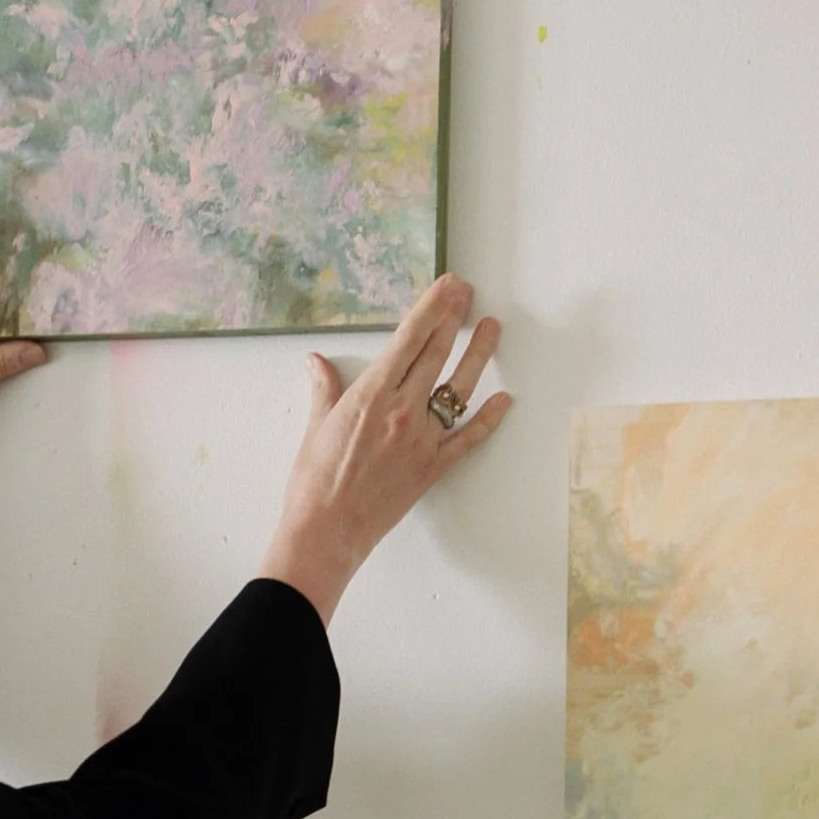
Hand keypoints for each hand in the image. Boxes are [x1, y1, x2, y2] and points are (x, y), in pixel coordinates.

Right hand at [261, 272, 511, 622]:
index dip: (432, 308)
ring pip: (458, 389)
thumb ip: (324, 389)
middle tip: (468, 293)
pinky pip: (467, 440)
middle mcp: (402, 411)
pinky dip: (488, 420)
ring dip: (477, 357)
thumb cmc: (313, 482)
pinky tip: (504, 401)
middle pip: (435, 354)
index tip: (448, 286)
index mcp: (370, 394)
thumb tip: (317, 363)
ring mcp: (421, 440)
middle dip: (453, 319)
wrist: (326, 532)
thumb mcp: (315, 426)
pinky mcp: (432, 468)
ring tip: (492, 330)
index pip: (408, 338)